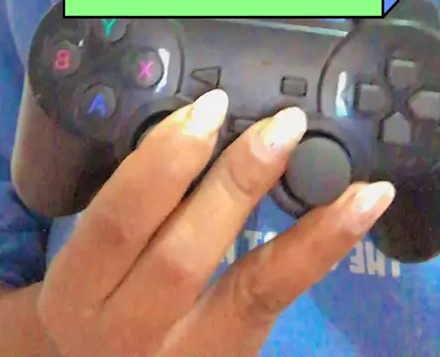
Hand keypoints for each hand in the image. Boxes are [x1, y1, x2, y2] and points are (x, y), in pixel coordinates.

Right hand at [38, 90, 394, 356]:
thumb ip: (128, 205)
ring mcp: (184, 356)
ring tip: (341, 168)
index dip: (161, 161)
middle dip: (234, 183)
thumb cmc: (97, 297)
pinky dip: (324, 246)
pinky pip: (280, 300)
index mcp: (77, 288)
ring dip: (300, 222)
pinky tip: (362, 204)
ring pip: (246, 286)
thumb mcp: (89, 257)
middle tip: (281, 125)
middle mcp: (127, 331)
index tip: (207, 108)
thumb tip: (193, 123)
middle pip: (181, 258)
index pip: (114, 223)